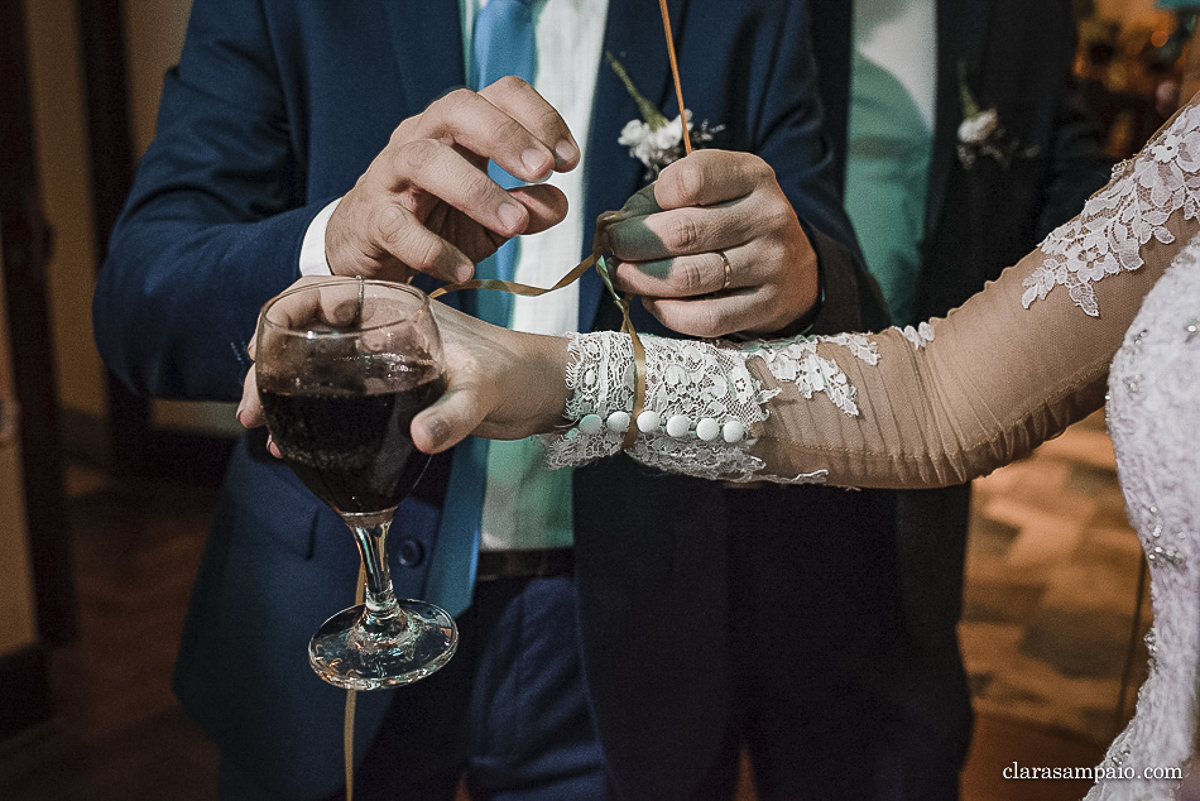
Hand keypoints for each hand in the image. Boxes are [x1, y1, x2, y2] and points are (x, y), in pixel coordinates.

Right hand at [237, 277, 568, 455]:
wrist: (544, 392)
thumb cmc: (520, 373)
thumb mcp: (486, 389)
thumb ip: (454, 413)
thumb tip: (420, 437)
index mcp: (396, 304)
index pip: (319, 294)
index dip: (280, 321)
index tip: (258, 356)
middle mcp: (382, 325)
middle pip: (307, 334)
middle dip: (269, 368)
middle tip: (252, 411)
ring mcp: (384, 356)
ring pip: (317, 365)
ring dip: (286, 395)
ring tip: (268, 433)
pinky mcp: (392, 386)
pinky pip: (340, 392)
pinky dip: (314, 414)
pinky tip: (298, 444)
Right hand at [326, 76, 580, 283]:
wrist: (366, 246)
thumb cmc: (433, 220)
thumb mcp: (489, 218)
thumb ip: (527, 210)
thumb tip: (559, 204)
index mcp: (458, 128)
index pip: (499, 94)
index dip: (539, 118)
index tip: (568, 160)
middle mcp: (422, 137)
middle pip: (457, 109)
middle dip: (505, 136)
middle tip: (543, 170)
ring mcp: (391, 174)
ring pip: (425, 160)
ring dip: (476, 190)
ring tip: (514, 224)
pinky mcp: (371, 218)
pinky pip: (398, 226)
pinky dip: (433, 249)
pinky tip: (464, 269)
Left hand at [603, 149, 817, 336]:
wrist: (794, 269)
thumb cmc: (735, 224)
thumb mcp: (714, 192)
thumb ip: (665, 200)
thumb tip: (614, 225)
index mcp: (751, 176)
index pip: (692, 178)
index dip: (652, 197)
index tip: (635, 212)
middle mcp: (767, 216)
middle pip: (682, 232)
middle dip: (632, 242)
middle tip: (613, 247)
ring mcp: (769, 263)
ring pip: (688, 277)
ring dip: (642, 280)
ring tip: (624, 275)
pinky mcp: (765, 306)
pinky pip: (705, 318)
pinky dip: (668, 313)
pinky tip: (655, 302)